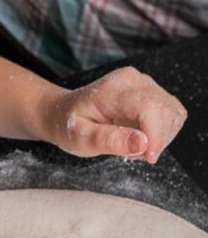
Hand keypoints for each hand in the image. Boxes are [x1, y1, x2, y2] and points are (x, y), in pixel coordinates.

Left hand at [39, 67, 187, 162]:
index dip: (156, 136)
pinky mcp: (152, 91)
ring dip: (160, 137)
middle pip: (166, 111)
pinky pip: (171, 114)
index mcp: (111, 89)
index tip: (147, 157)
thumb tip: (142, 143)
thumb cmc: (69, 125)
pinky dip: (161, 132)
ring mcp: (144, 83)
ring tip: (131, 144)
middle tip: (130, 154)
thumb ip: (109, 140)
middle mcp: (132, 80)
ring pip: (173, 114)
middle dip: (156, 140)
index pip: (150, 108)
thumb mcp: (80, 138)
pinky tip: (139, 137)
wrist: (64, 112)